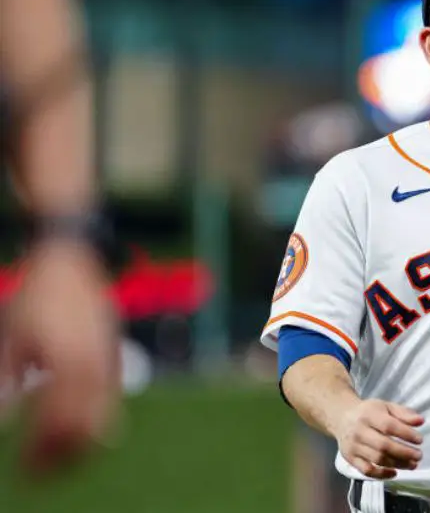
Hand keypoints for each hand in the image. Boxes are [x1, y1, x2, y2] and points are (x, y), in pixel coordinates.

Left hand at [0, 239, 119, 477]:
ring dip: (81, 445)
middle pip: (85, 431)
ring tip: (58, 456)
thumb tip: (1, 420)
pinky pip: (111, 402)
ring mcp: (109, 362)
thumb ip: (6, 381)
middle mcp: (94, 367)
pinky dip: (96, 423)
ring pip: (105, 421)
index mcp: (67, 364)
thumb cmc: (36, 297)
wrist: (73, 261)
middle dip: (63, 457)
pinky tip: (75, 426)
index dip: (42, 452)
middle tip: (38, 471)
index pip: (58, 424)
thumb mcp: (10, 338)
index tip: (26, 469)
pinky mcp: (115, 357)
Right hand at [335, 399, 424, 478]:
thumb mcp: (386, 406)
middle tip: (419, 456)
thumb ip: (404, 413)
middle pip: (383, 445)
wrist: (342, 418)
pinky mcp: (350, 458)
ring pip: (377, 459)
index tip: (420, 440)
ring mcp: (353, 446)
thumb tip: (421, 421)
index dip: (406, 434)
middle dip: (404, 453)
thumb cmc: (369, 412)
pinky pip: (366, 470)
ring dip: (397, 464)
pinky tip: (394, 472)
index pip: (389, 426)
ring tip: (412, 464)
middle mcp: (359, 431)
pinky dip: (381, 475)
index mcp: (369, 415)